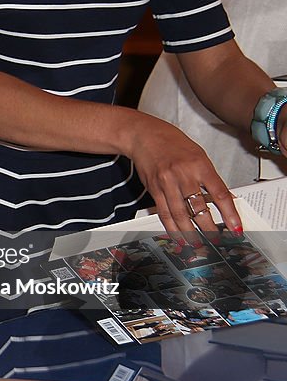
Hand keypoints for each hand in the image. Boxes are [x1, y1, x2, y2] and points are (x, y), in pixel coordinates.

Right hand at [128, 118, 241, 237]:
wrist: (144, 136)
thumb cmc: (173, 144)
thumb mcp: (199, 156)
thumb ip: (210, 178)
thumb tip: (223, 199)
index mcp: (199, 165)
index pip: (219, 194)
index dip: (229, 213)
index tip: (235, 227)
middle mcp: (182, 175)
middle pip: (198, 208)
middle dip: (209, 228)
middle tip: (216, 240)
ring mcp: (166, 183)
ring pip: (180, 214)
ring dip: (190, 232)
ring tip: (198, 244)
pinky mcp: (154, 189)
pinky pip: (163, 212)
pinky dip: (171, 227)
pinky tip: (178, 235)